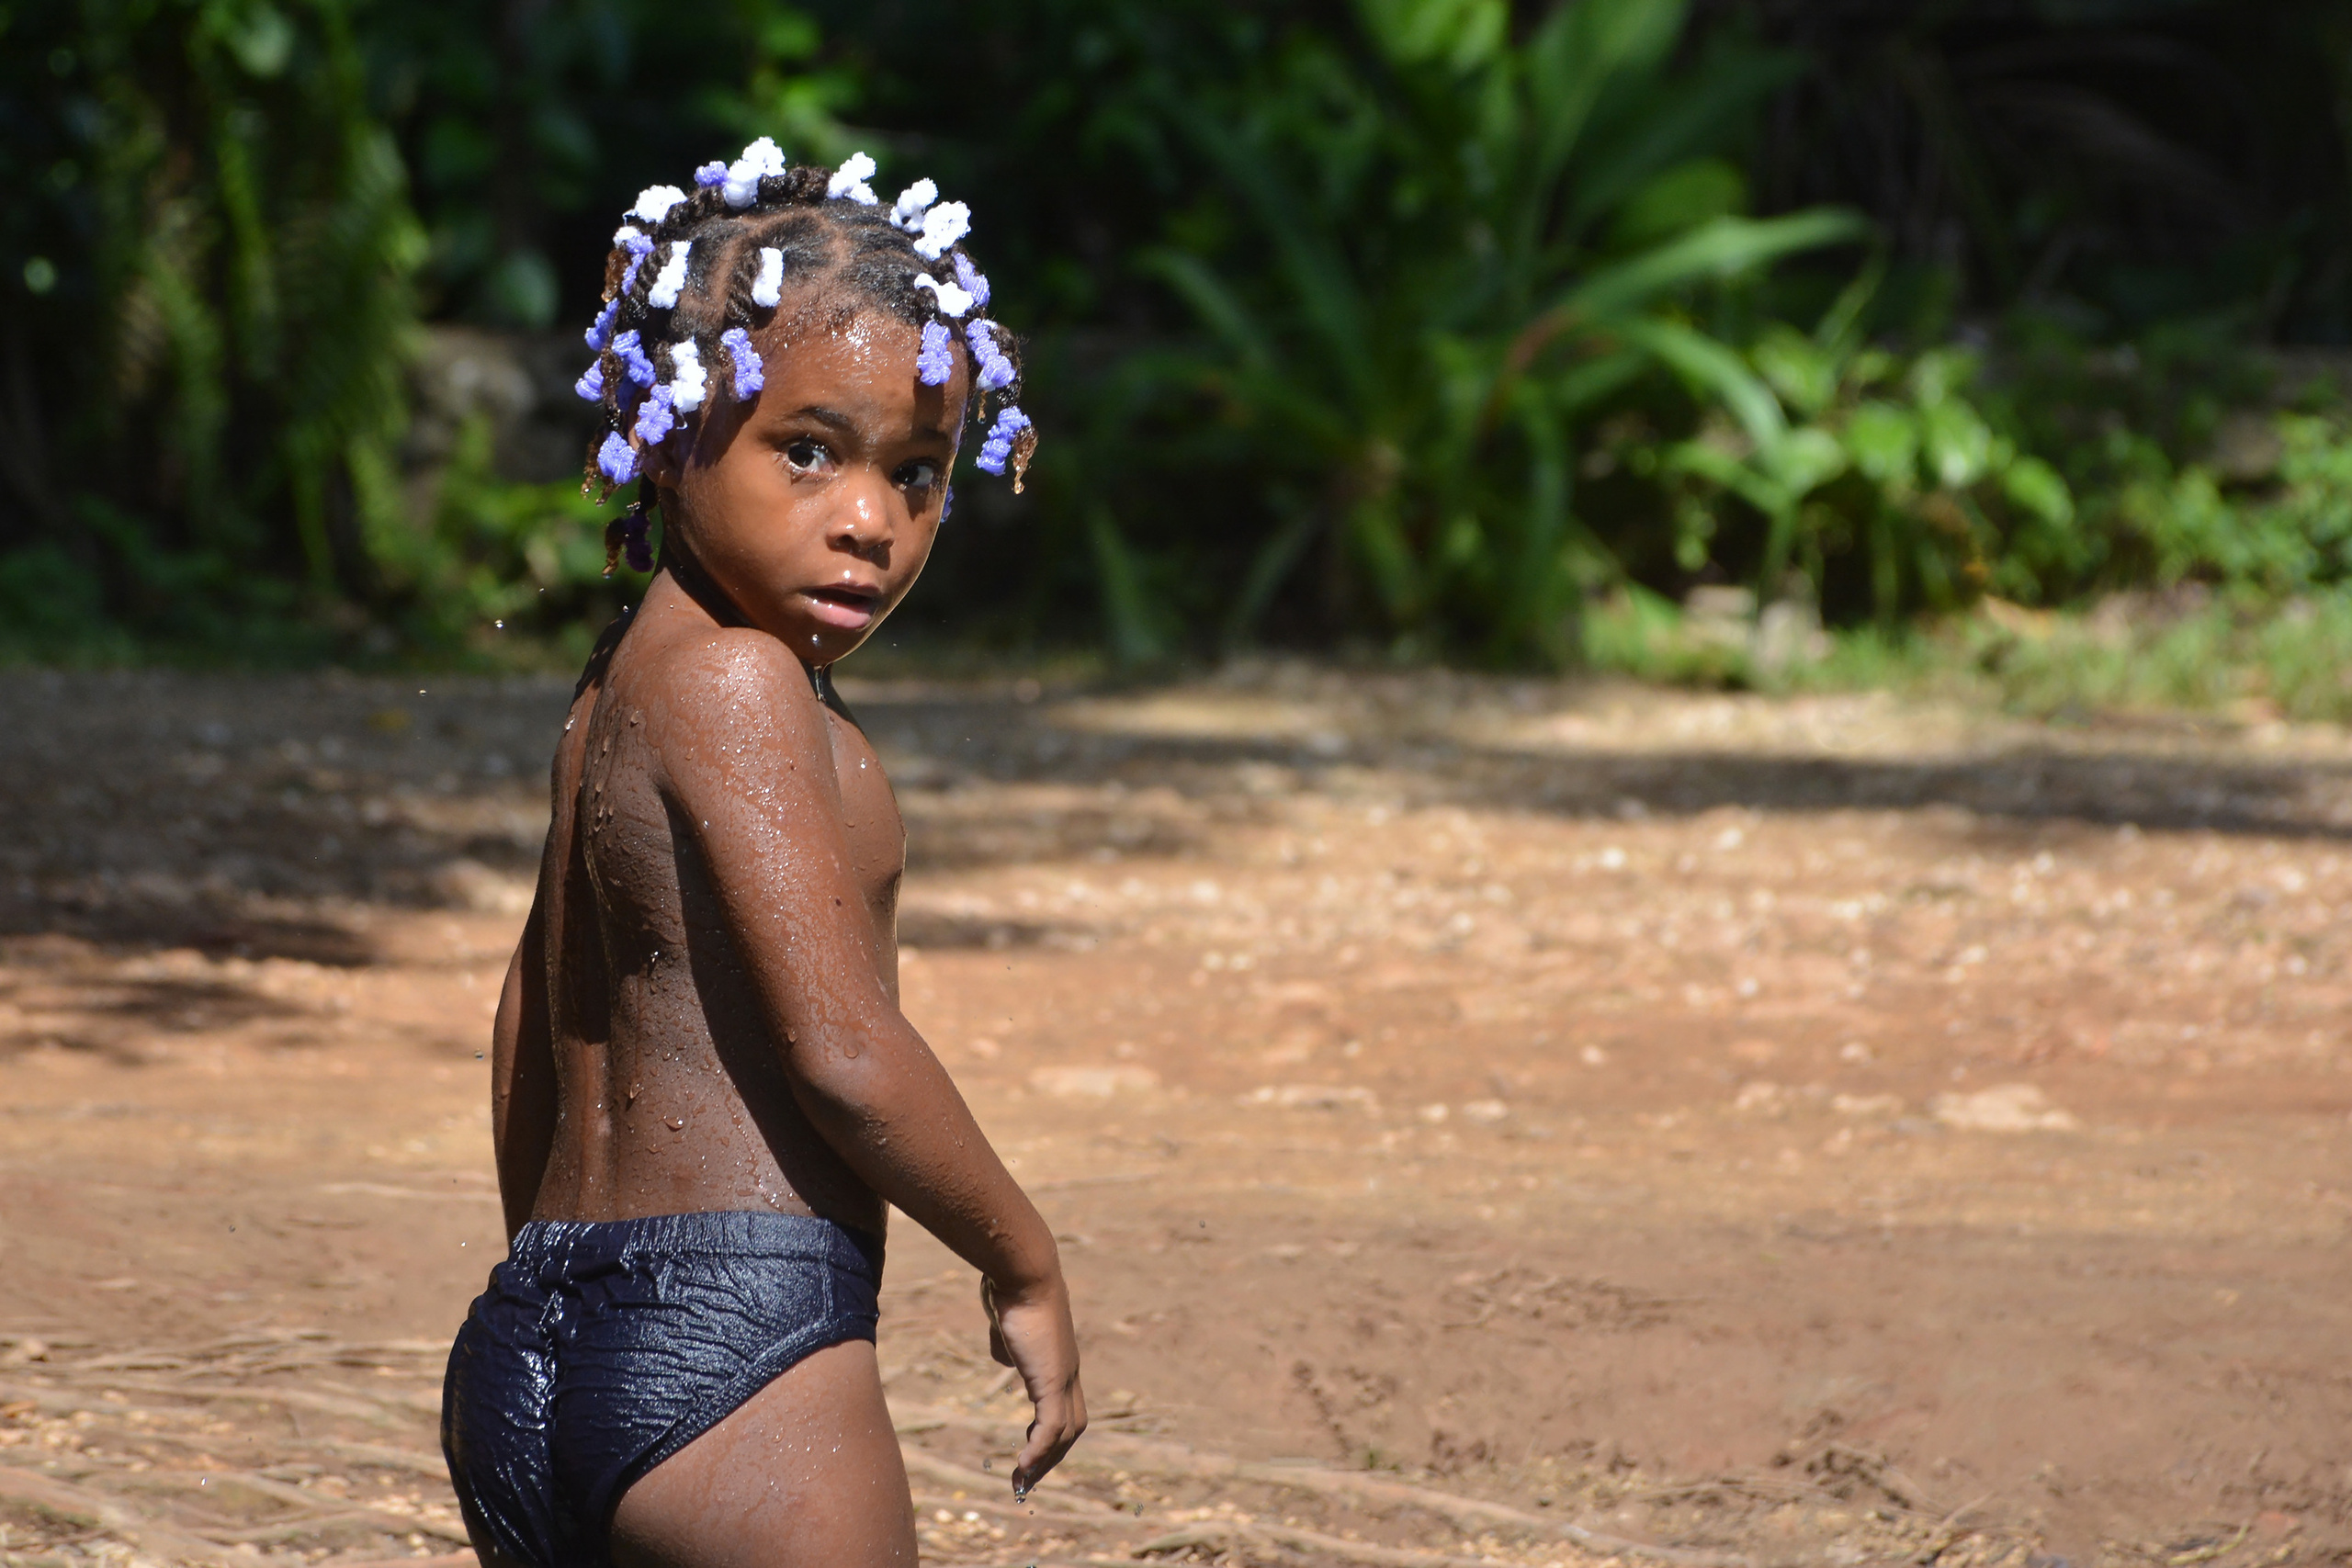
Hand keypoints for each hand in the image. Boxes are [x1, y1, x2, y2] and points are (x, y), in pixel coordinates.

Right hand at [981, 1274, 1085, 1496]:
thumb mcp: (1004, 1324)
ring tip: (1022, 1482)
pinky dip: (1040, 1451)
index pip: (1063, 1406)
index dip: (1050, 1431)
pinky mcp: (1052, 1379)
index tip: (1030, 1452)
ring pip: (1065, 1432)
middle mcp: (1068, 1371)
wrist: (1023, 1272)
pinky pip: (1050, 1427)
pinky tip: (1023, 1466)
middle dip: (1052, 1456)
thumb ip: (1006, 1344)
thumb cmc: (1011, 1290)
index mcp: (1058, 1360)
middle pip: (1072, 1426)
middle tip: (1028, 1480)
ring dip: (1045, 1461)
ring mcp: (1064, 1375)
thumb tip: (1003, 1359)